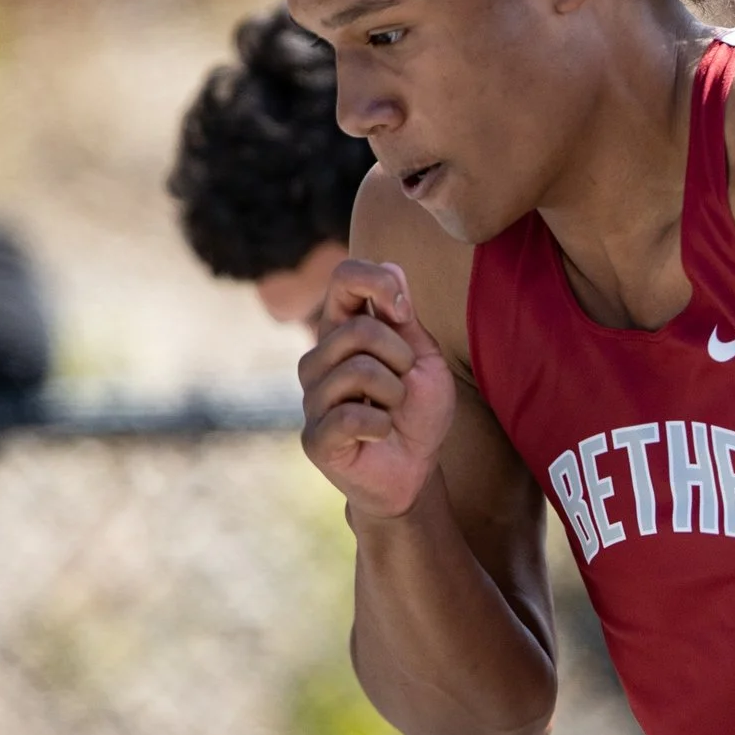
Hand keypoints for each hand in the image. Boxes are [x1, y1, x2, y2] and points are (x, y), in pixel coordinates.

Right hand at [298, 258, 456, 518]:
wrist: (415, 470)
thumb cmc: (418, 411)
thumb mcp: (423, 357)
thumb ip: (404, 316)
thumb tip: (390, 265)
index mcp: (343, 331)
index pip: (343, 278)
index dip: (377, 282)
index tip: (404, 313)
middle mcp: (319, 359)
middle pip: (358, 327)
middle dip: (399, 357)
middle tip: (404, 385)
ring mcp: (312, 398)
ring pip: (358, 370)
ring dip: (395, 394)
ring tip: (392, 411)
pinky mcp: (315, 437)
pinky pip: (352, 416)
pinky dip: (382, 426)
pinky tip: (380, 435)